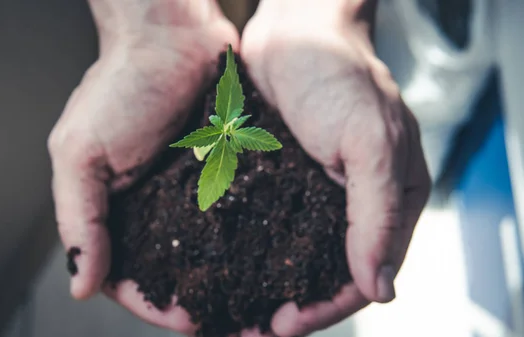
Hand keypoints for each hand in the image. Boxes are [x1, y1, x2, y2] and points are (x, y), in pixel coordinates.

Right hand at [47, 1, 237, 333]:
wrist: (172, 36)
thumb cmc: (121, 86)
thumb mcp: (81, 153)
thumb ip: (80, 218)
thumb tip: (79, 284)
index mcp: (112, 209)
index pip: (125, 275)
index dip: (153, 304)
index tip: (188, 320)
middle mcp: (150, 207)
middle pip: (170, 271)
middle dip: (195, 300)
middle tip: (230, 324)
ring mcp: (188, 192)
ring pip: (206, 250)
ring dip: (225, 278)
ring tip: (253, 303)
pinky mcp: (222, 172)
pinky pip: (234, 214)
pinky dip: (247, 239)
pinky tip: (267, 258)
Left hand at [241, 1, 431, 335]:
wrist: (293, 29)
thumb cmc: (337, 74)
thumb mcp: (369, 141)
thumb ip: (377, 214)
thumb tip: (382, 287)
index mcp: (390, 199)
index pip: (363, 273)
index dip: (326, 307)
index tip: (285, 324)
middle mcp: (353, 204)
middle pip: (327, 273)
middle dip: (294, 306)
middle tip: (252, 328)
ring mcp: (315, 193)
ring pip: (295, 256)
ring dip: (268, 286)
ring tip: (233, 310)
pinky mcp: (282, 179)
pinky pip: (270, 225)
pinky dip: (252, 250)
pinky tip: (226, 266)